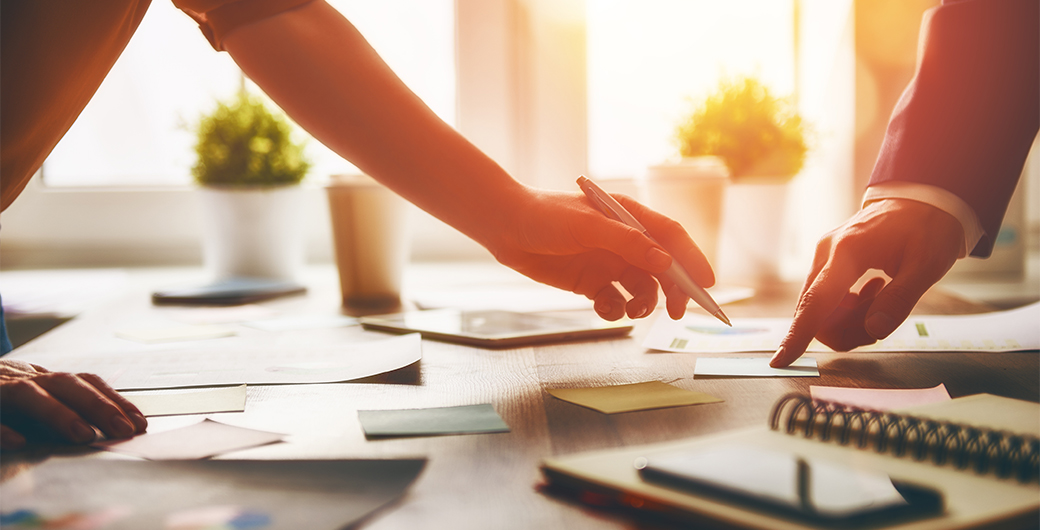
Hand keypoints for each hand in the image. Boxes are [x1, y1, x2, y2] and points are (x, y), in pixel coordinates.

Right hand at [0, 360, 146, 449]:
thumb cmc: (1, 399)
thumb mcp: (33, 402)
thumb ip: (61, 413)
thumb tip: (106, 430)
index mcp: (43, 378)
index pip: (86, 383)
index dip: (114, 400)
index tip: (140, 422)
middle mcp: (24, 378)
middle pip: (68, 385)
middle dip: (100, 406)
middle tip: (125, 430)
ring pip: (30, 395)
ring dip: (60, 414)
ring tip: (85, 435)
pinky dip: (3, 428)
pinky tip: (19, 443)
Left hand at [490, 187, 714, 320]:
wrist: (507, 227)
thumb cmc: (547, 215)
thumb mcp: (588, 225)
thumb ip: (627, 243)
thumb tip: (664, 262)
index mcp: (630, 217)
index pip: (672, 237)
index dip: (693, 259)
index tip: (706, 285)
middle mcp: (625, 241)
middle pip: (663, 268)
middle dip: (674, 290)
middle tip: (677, 312)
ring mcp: (609, 262)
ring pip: (642, 289)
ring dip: (644, 303)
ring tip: (634, 311)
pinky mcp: (591, 282)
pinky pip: (615, 301)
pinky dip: (615, 309)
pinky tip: (604, 307)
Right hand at [771, 199, 962, 366]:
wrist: (921, 198)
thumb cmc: (927, 226)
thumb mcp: (927, 265)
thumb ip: (899, 300)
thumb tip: (874, 330)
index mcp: (847, 252)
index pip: (816, 302)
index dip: (798, 335)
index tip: (780, 361)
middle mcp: (825, 254)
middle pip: (816, 313)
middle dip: (847, 330)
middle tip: (883, 318)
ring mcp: (823, 257)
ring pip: (821, 310)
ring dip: (850, 319)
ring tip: (882, 297)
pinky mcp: (827, 262)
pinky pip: (826, 299)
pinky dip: (848, 309)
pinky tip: (873, 291)